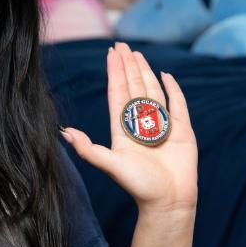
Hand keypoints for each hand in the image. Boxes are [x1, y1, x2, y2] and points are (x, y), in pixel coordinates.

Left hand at [61, 42, 197, 216]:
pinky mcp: (181, 130)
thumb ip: (88, 149)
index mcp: (124, 129)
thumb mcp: (111, 165)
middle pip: (134, 87)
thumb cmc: (139, 186)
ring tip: (137, 54)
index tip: (111, 54)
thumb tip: (64, 133)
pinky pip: (177, 104)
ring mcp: (162, 126)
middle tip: (122, 44)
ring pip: (152, 91)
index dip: (114, 73)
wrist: (168, 201)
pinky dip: (173, 89)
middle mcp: (141, 124)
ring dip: (145, 72)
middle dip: (128, 65)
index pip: (118, 93)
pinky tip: (165, 75)